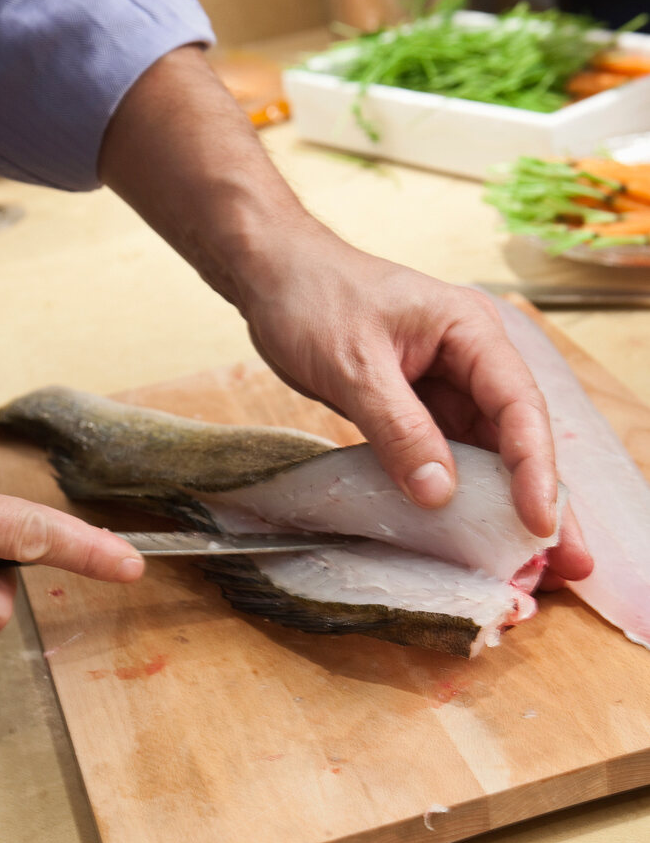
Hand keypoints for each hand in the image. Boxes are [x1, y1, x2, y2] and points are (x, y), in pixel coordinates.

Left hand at [240, 222, 592, 583]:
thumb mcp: (354, 366)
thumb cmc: (312, 298)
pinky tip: (475, 536)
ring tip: (532, 565)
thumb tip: (440, 494)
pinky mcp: (417, 408)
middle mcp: (469, 359)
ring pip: (486, 454)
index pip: (518, 405)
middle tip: (569, 562)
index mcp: (469, 331)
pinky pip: (447, 456)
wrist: (273, 277)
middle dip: (541, 498)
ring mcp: (445, 385)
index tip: (539, 520)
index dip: (534, 468)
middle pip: (516, 437)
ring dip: (505, 506)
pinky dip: (461, 496)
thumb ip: (398, 429)